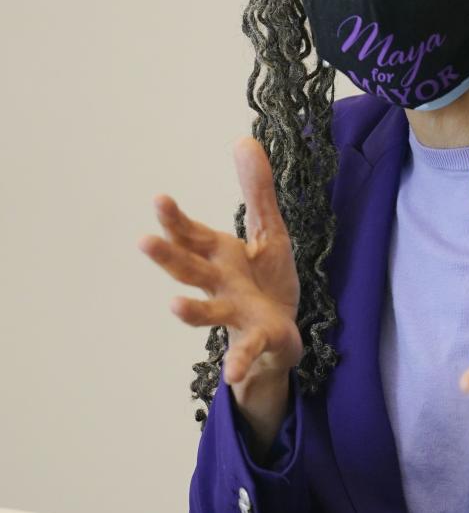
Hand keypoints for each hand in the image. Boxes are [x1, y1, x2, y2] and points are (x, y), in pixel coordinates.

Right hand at [138, 138, 301, 390]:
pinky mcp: (258, 338)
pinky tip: (233, 373)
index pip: (193, 236)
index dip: (175, 220)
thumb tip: (243, 139)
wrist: (281, 334)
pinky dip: (238, 362)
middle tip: (143, 241)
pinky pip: (246, 351)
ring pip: (208, 312)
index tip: (159, 199)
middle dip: (167, 256)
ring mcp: (235, 314)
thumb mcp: (269, 230)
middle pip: (189, 270)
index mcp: (221, 257)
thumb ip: (256, 190)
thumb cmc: (266, 280)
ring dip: (191, 311)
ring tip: (174, 306)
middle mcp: (220, 285)